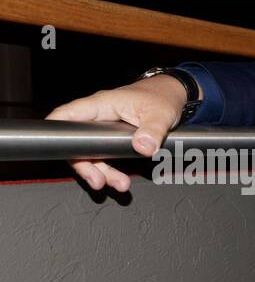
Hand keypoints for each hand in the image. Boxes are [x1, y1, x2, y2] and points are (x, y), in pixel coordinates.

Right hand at [45, 74, 191, 191]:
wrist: (172, 97)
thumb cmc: (161, 97)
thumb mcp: (161, 113)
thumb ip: (153, 130)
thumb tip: (142, 147)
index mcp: (101, 104)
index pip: (67, 115)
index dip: (56, 131)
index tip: (57, 150)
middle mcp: (98, 118)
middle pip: (77, 143)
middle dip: (85, 165)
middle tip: (98, 181)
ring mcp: (103, 130)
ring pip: (91, 154)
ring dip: (101, 172)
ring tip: (119, 184)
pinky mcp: (112, 140)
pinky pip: (104, 157)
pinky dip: (110, 170)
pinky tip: (121, 180)